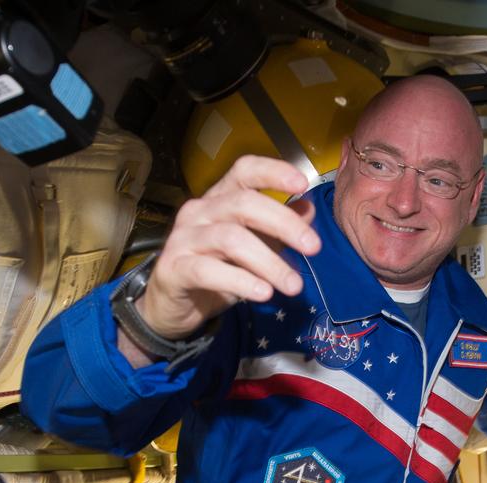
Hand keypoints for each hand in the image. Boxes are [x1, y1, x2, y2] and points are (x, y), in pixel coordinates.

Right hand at [135, 155, 321, 340]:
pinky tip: (263, 293)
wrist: (175, 307)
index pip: (244, 171)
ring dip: (269, 262)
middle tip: (314, 247)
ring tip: (294, 285)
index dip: (272, 172)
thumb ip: (278, 229)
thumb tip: (309, 208)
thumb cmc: (217, 272)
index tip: (302, 184)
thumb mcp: (254, 248)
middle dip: (284, 223)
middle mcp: (199, 211)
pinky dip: (240, 281)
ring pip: (230, 239)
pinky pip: (208, 271)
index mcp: (219, 199)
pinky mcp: (173, 269)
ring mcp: (183, 238)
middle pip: (243, 203)